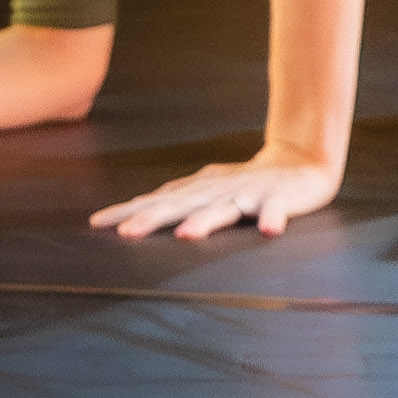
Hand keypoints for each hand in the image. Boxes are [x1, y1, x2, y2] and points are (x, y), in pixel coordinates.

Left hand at [88, 145, 341, 243]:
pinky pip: (275, 211)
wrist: (301, 161)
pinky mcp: (279, 200)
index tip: (96, 224)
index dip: (127, 213)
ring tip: (187, 237)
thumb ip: (175, 198)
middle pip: (181, 206)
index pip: (157, 202)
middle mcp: (217, 192)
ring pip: (223, 210)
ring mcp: (247, 195)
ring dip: (206, 222)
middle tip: (126, 234)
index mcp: (198, 192)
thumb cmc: (246, 181)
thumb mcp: (206, 188)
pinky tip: (268, 232)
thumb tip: (134, 206)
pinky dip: (272, 220)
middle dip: (154, 219)